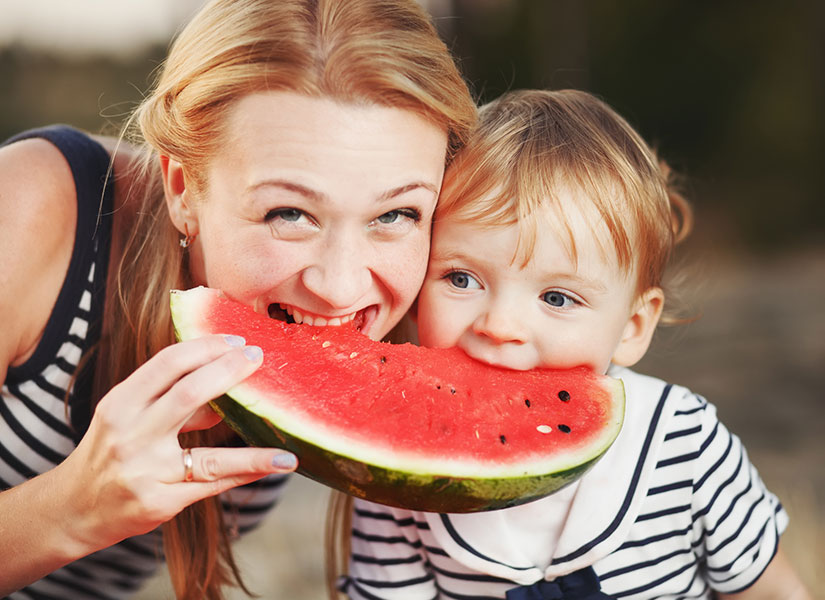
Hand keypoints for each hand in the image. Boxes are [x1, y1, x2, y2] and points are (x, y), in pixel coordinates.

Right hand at [56, 334, 296, 555]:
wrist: (76, 509)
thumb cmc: (112, 451)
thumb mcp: (128, 416)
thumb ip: (172, 399)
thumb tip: (227, 376)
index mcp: (120, 404)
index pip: (167, 364)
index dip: (205, 348)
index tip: (237, 340)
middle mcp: (131, 436)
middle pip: (188, 395)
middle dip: (228, 372)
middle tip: (259, 357)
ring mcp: (146, 472)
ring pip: (209, 454)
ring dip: (254, 447)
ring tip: (286, 433)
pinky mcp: (160, 502)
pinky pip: (213, 484)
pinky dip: (248, 471)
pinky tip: (279, 462)